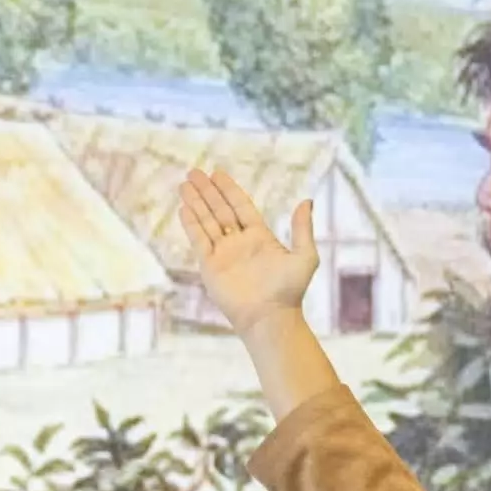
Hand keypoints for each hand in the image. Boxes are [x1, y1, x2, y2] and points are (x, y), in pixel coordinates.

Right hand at [178, 167, 318, 339]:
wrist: (270, 317)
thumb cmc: (290, 291)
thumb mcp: (304, 257)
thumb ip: (303, 229)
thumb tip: (307, 201)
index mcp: (260, 237)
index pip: (241, 206)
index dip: (229, 190)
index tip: (217, 173)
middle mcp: (239, 243)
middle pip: (220, 210)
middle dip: (207, 191)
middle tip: (194, 172)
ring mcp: (224, 254)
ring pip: (207, 222)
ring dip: (196, 203)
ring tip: (185, 184)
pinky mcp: (211, 267)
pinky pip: (199, 240)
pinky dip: (191, 224)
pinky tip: (184, 208)